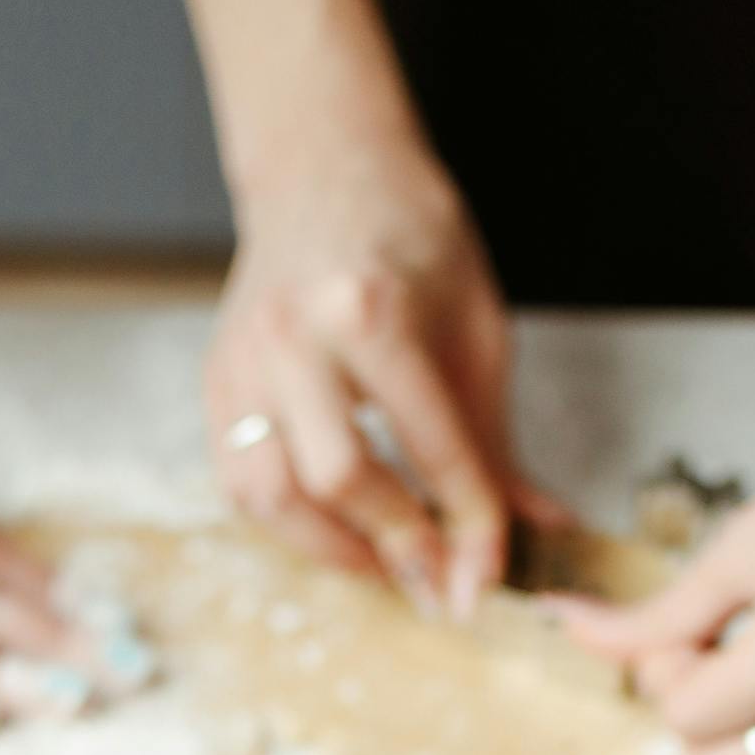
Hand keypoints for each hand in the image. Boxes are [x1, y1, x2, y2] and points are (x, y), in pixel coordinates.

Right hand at [210, 136, 552, 611]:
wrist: (326, 168)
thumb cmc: (409, 239)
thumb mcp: (476, 329)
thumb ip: (495, 443)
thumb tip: (538, 534)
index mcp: (370, 310)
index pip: (428, 445)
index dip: (468, 524)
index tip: (489, 579)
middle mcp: (294, 336)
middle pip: (338, 479)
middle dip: (396, 547)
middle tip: (440, 587)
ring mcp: (243, 359)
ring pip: (271, 494)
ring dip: (333, 548)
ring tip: (386, 565)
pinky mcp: (216, 380)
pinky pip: (239, 481)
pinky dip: (289, 523)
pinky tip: (336, 531)